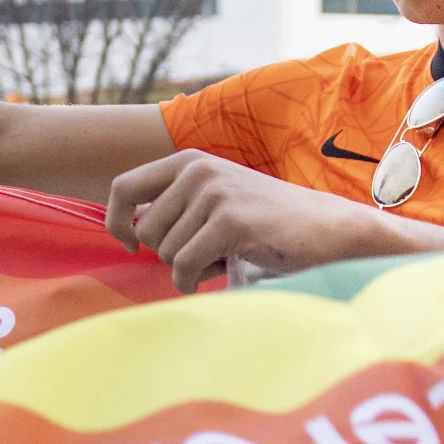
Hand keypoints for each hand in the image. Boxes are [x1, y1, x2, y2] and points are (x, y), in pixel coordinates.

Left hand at [104, 150, 433, 290]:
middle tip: (205, 254)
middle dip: (169, 254)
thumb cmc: (267, 223)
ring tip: (223, 257)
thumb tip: (129, 230)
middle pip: (145, 231)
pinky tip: (220, 274)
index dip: (116, 222)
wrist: (327, 229)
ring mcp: (215, 193)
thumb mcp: (216, 199)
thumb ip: (175, 207)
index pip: (121, 188)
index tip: (132, 245)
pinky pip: (186, 266)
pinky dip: (196, 282)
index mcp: (188, 161)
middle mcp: (198, 170)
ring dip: (189, 268)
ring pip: (166, 252)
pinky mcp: (231, 221)